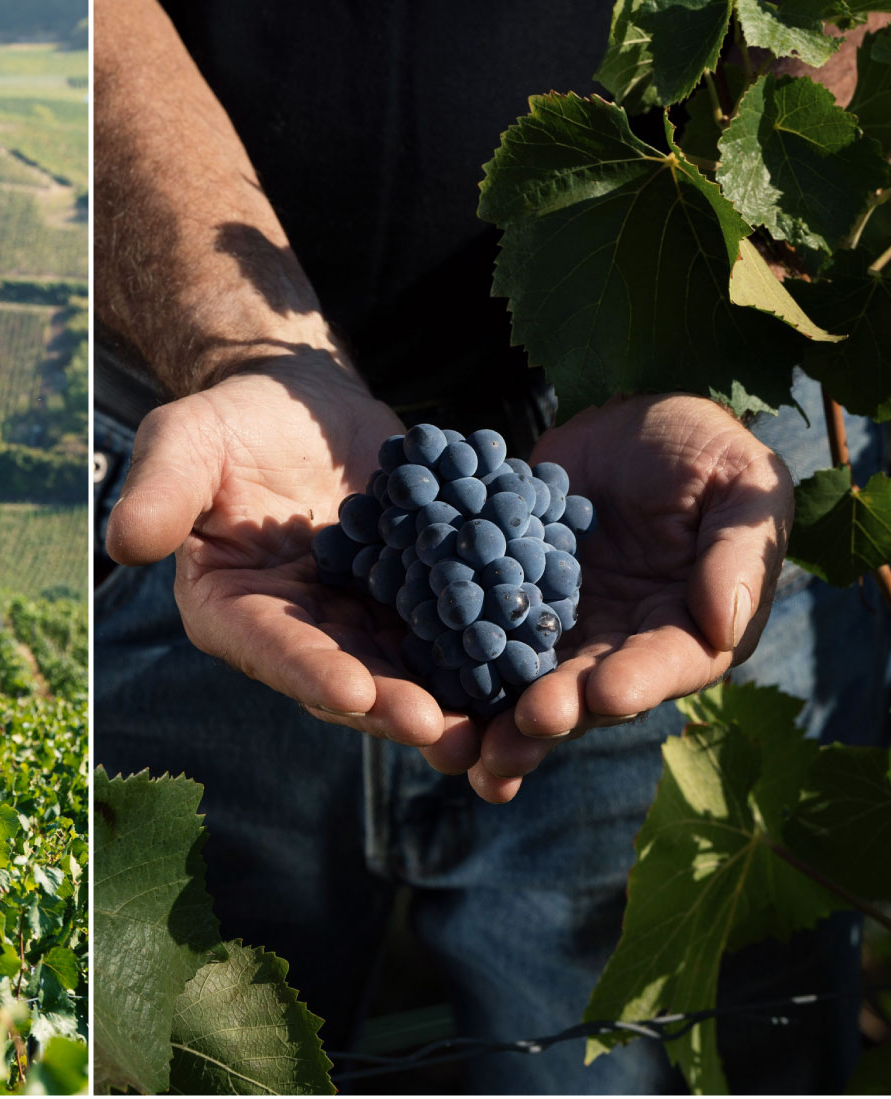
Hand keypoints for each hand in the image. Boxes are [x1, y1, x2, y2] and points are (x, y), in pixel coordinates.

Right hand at [106, 356, 482, 773]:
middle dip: (392, 707)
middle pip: (345, 676)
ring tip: (497, 727)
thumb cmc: (231, 418)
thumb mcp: (185, 438)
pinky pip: (452, 633)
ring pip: (405, 671)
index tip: (353, 691)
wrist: (302, 403)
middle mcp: (296, 632)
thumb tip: (122, 540)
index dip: (310, 671)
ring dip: (451, 702)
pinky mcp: (412, 601)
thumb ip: (160, 489)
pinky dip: (489, 653)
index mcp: (232, 610)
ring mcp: (358, 622)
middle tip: (442, 730)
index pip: (269, 647)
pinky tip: (533, 671)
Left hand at [472, 394, 792, 800]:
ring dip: (502, 716)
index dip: (637, 681)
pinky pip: (484, 636)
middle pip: (591, 693)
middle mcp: (625, 644)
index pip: (667, 664)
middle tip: (521, 729)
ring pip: (532, 681)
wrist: (628, 420)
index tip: (605, 693)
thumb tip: (726, 624)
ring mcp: (565, 628)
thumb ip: (739, 552)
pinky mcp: (514, 600)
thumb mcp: (742, 483)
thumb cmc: (705, 448)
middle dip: (556, 714)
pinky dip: (457, 666)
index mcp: (691, 628)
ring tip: (473, 747)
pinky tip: (425, 691)